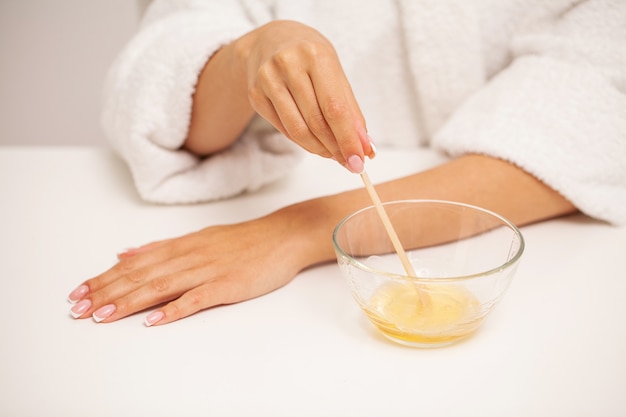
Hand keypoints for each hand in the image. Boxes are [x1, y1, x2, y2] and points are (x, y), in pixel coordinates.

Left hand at [67, 216, 309, 325]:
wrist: (282, 236)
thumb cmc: (244, 240)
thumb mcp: (198, 237)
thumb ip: (161, 247)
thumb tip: (125, 253)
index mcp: (181, 245)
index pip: (134, 264)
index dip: (105, 279)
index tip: (79, 293)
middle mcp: (189, 256)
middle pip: (141, 276)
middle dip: (106, 293)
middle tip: (79, 309)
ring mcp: (208, 270)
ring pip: (161, 286)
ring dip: (129, 302)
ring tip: (103, 316)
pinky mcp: (227, 285)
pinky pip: (196, 299)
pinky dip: (173, 310)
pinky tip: (154, 321)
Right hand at [237, 20, 374, 171]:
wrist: (269, 40)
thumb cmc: (309, 58)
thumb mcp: (335, 74)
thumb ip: (351, 110)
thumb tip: (365, 146)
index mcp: (316, 56)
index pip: (334, 107)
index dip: (348, 138)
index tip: (360, 159)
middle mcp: (289, 65)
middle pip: (316, 122)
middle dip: (336, 148)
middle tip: (350, 163)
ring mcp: (268, 80)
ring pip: (298, 130)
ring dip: (319, 149)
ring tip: (333, 154)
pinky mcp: (255, 95)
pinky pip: (284, 129)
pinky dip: (303, 142)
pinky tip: (314, 143)